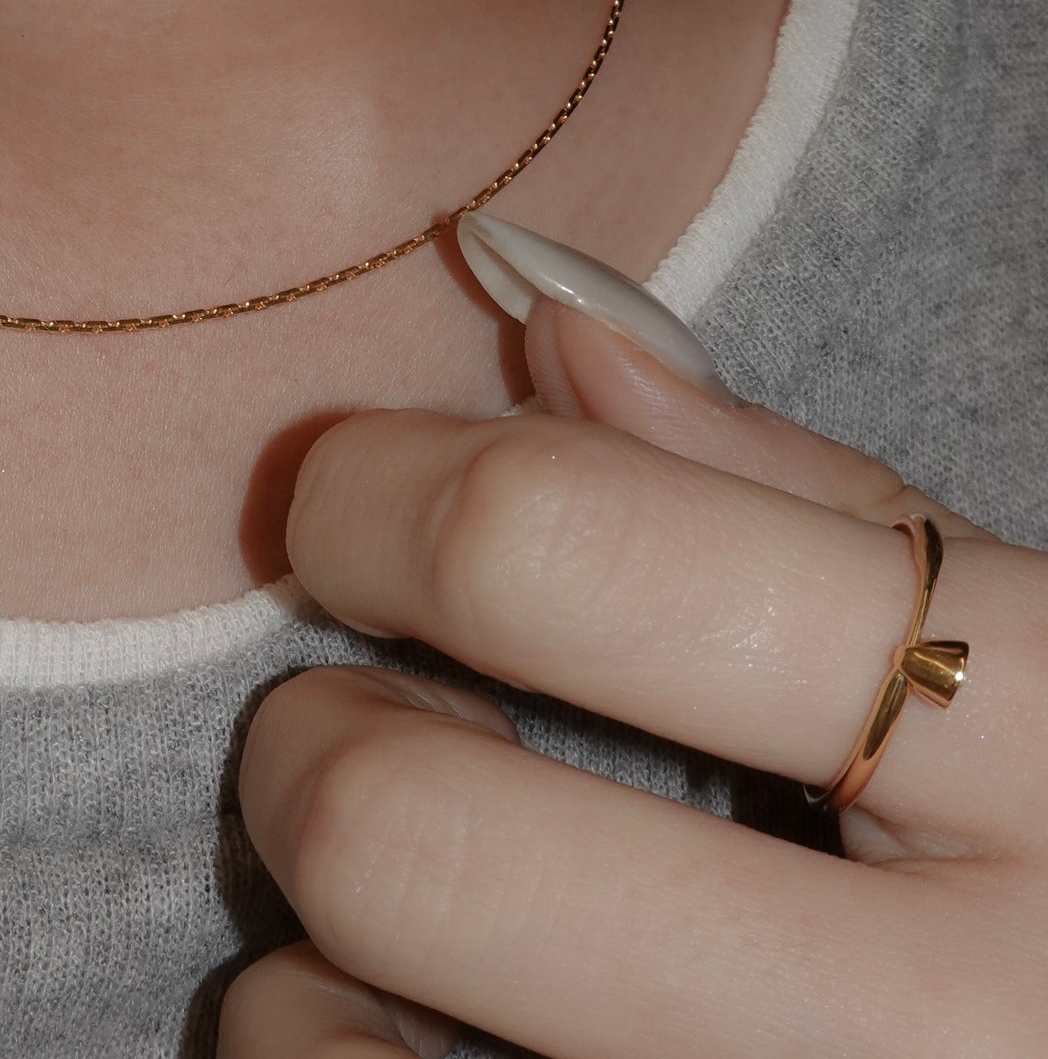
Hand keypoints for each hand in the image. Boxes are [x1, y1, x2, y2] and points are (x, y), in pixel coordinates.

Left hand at [219, 212, 1047, 1057]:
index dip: (383, 493)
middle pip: (412, 839)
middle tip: (363, 718)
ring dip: (313, 952)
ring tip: (423, 913)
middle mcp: (943, 1035)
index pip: (569, 550)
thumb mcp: (1030, 655)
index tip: (355, 496)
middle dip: (318, 742)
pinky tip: (421, 1041)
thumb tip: (540, 305)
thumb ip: (787, 483)